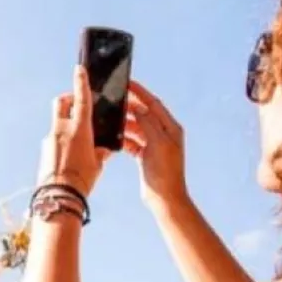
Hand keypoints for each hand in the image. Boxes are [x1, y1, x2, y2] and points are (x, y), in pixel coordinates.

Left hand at [36, 66, 109, 195]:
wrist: (59, 195)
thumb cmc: (82, 180)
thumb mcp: (98, 164)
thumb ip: (100, 151)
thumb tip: (103, 149)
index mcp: (79, 129)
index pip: (81, 99)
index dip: (81, 82)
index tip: (79, 69)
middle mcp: (62, 130)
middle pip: (62, 102)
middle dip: (69, 99)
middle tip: (77, 104)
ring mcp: (50, 138)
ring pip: (58, 122)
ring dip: (66, 124)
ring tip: (78, 140)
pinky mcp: (44, 149)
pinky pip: (54, 138)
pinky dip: (62, 140)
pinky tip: (69, 155)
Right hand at [124, 80, 187, 207]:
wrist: (165, 198)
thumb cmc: (165, 172)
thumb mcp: (157, 144)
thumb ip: (147, 123)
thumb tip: (138, 107)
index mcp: (171, 128)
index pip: (154, 104)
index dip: (140, 92)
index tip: (127, 82)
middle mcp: (164, 134)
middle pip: (144, 114)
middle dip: (129, 107)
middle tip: (113, 100)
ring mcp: (154, 145)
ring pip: (137, 127)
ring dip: (125, 123)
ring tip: (110, 119)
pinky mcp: (146, 156)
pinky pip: (132, 142)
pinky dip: (123, 139)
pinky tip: (113, 138)